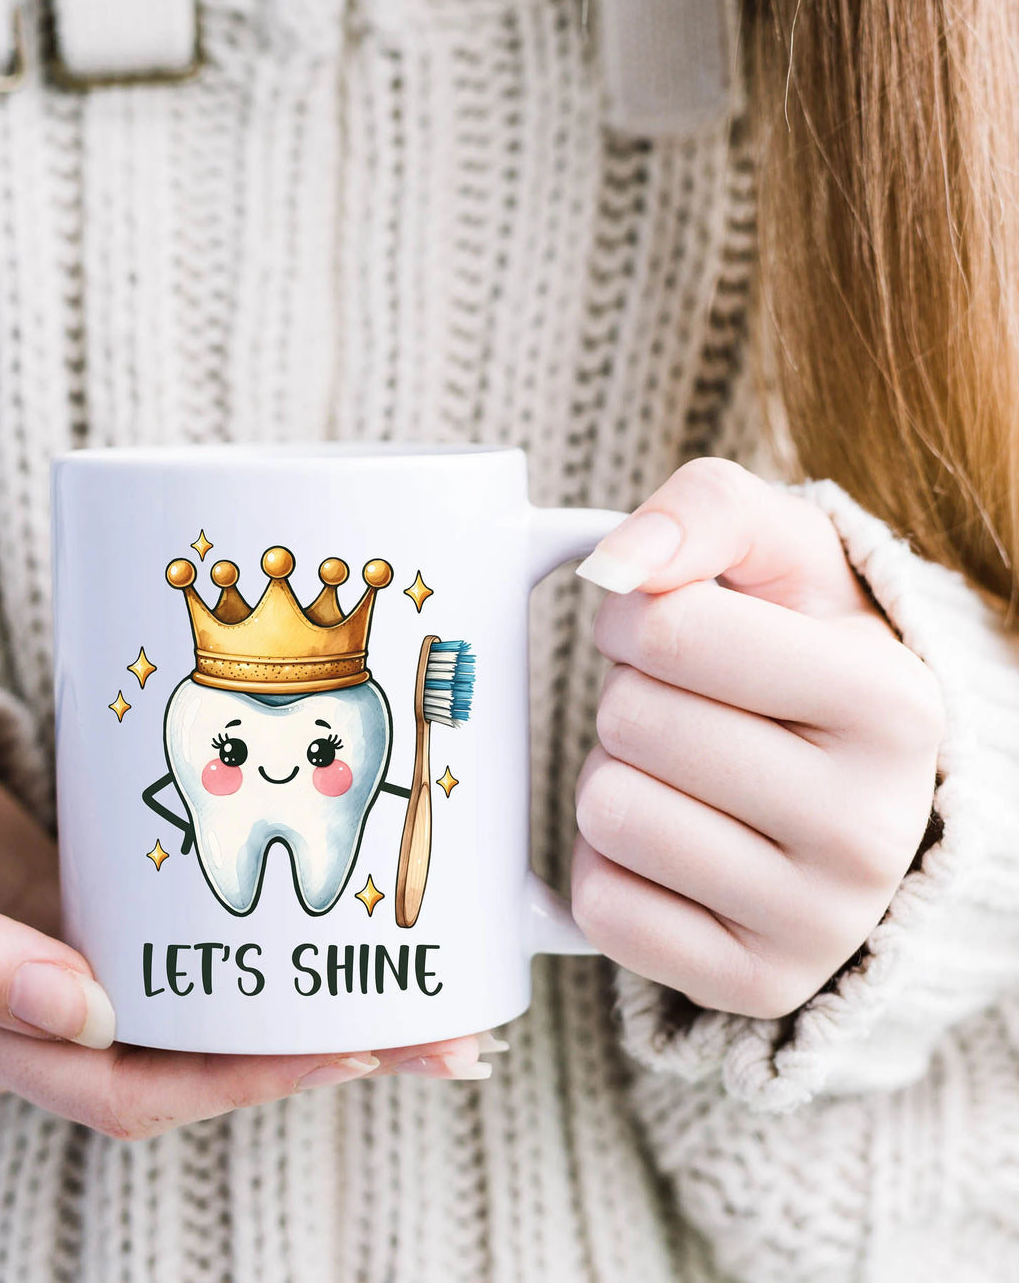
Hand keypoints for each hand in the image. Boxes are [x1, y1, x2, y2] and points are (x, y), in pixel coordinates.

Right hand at [0, 692, 497, 1137]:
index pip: (133, 1086)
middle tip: (434, 1028)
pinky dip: (245, 948)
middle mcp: (37, 1011)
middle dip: (311, 1051)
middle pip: (192, 1062)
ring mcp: (63, 960)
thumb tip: (81, 1016)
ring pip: (196, 1009)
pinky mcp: (81, 907)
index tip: (349, 1044)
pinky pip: (176, 946)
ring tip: (409, 979)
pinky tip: (310, 917)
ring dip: (296, 1002)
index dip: (244, 1080)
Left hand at [570, 458, 944, 1019]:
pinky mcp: (755, 984)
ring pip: (609, 811)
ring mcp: (820, 923)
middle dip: (628, 698)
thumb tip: (614, 563)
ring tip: (682, 776)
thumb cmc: (799, 657)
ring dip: (616, 777)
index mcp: (893, 703)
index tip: (671, 631)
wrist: (849, 793)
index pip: (667, 627)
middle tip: (684, 710)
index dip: (636, 616)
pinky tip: (672, 847)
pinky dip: (608, 864)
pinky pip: (602, 905)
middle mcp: (873, 826)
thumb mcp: (784, 557)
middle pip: (630, 720)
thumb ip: (706, 511)